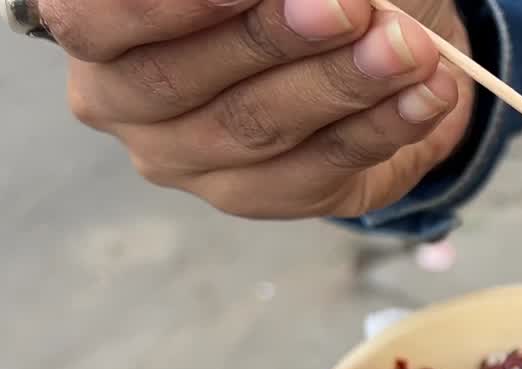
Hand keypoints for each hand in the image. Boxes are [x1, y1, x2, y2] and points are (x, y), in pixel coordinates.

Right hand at [51, 0, 473, 217]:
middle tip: (349, 8)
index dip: (163, 6)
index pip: (93, 19)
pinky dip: (384, 126)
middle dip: (271, 39)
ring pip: (257, 128)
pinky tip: (428, 94)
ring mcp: (191, 161)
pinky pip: (322, 169)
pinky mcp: (262, 197)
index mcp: (102, 26)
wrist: (371, 33)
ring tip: (408, 50)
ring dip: (343, 83)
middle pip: (179, 79)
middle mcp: (126, 101)